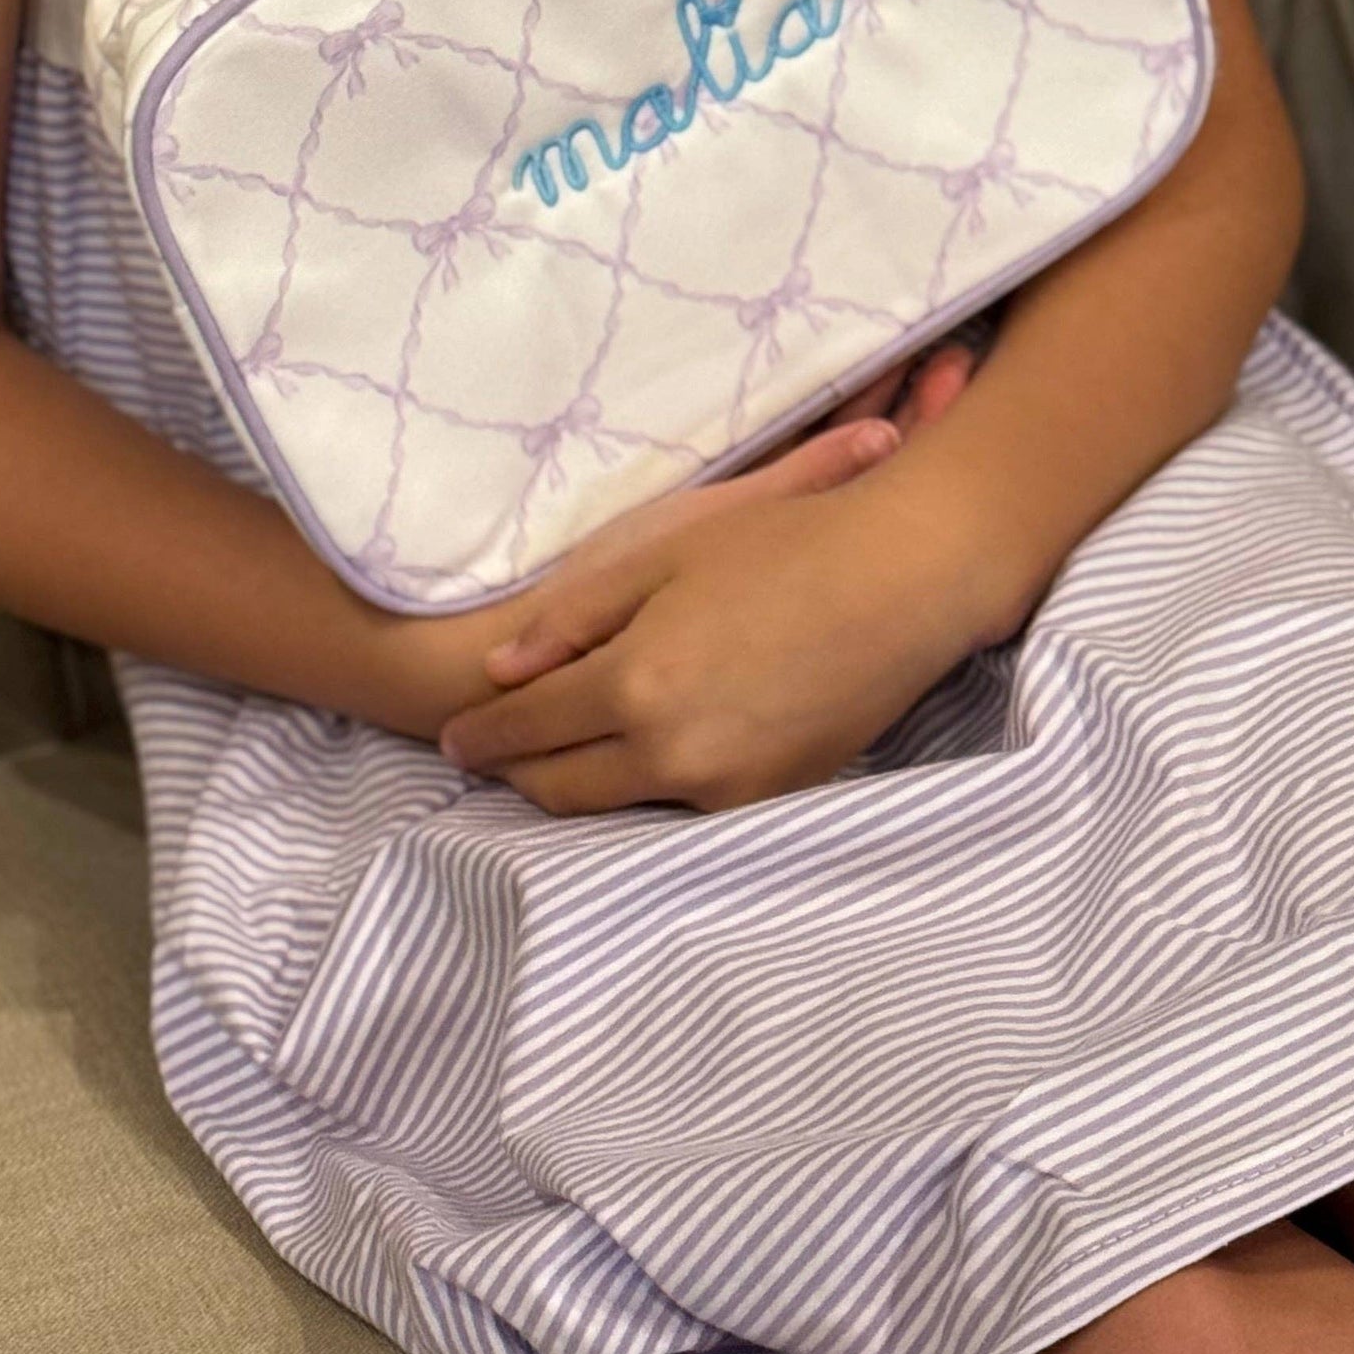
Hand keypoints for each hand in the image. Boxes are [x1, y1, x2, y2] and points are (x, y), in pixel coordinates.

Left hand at [434, 338, 993, 813]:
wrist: (903, 582)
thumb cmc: (783, 547)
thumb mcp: (663, 557)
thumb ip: (575, 617)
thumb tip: (502, 668)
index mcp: (635, 684)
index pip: (526, 729)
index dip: (479, 735)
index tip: (451, 737)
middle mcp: (671, 752)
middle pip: (560, 788)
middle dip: (515, 773)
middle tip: (488, 754)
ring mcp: (725, 786)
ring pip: (618, 806)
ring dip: (577, 785)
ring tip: (554, 756)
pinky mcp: (770, 798)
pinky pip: (682, 806)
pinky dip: (646, 785)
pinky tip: (640, 754)